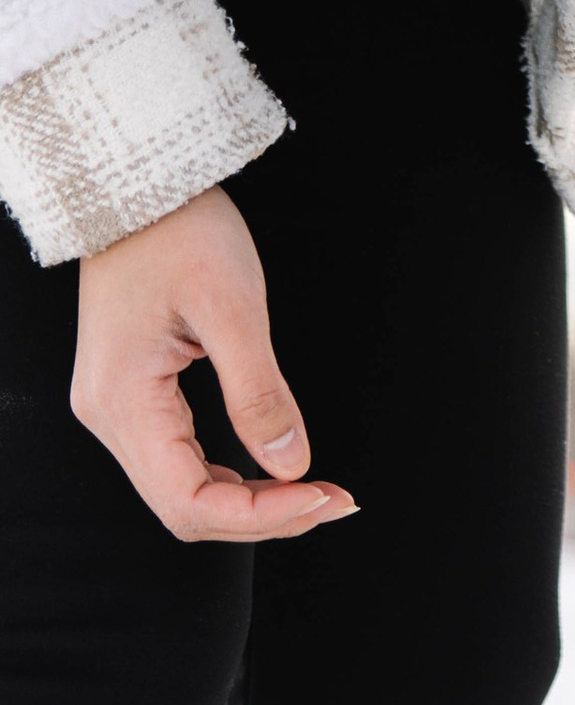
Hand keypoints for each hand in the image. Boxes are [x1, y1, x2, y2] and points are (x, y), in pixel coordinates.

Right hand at [72, 187, 354, 544]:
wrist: (139, 188)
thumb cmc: (180, 233)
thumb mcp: (233, 308)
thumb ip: (260, 392)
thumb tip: (291, 464)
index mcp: (123, 400)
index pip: (188, 500)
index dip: (259, 516)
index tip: (322, 497)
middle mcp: (108, 415)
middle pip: (184, 507)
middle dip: (263, 516)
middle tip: (335, 500)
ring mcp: (116, 408)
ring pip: (182, 490)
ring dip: (251, 502)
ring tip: (316, 491)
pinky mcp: (133, 395)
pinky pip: (180, 460)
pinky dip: (230, 476)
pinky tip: (274, 469)